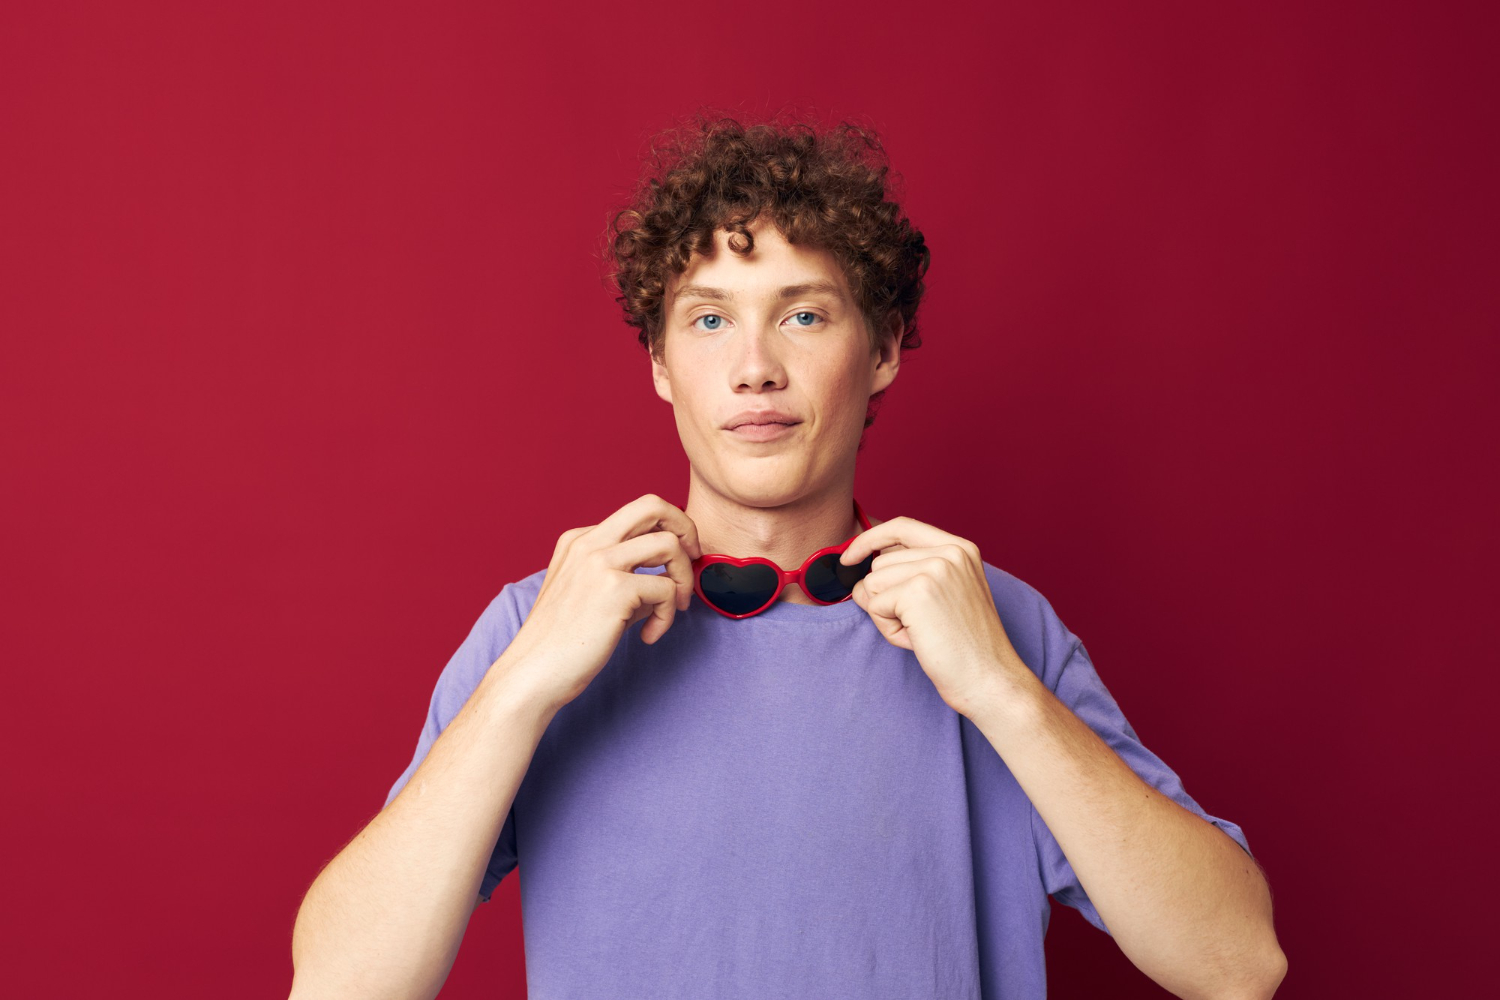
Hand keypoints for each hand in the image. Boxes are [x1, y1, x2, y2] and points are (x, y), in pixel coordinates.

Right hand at [500, 494, 701, 710]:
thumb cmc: (563, 642)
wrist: (534, 673)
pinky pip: (667, 588)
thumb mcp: (590, 595)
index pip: (636, 515)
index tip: (674, 564)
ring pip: (669, 544)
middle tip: (693, 560)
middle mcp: (588, 543)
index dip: (666, 534)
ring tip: (674, 608)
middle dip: (686, 528)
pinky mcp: (614, 589)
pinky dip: (668, 615)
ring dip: (683, 577)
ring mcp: (600, 562)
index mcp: (579, 540)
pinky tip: (649, 636)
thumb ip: (626, 578)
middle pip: (652, 505)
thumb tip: (670, 579)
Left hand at [838, 516, 1022, 716]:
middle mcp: (949, 551)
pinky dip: (888, 629)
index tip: (850, 556)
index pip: (902, 526)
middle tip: (921, 623)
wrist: (989, 678)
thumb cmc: (965, 645)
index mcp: (960, 548)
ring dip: (887, 614)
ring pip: (872, 584)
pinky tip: (918, 639)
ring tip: (922, 631)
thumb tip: (861, 567)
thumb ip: (913, 571)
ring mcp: (934, 569)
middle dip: (887, 597)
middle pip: (880, 562)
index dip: (870, 539)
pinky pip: (874, 606)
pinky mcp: (917, 592)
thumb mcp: (947, 594)